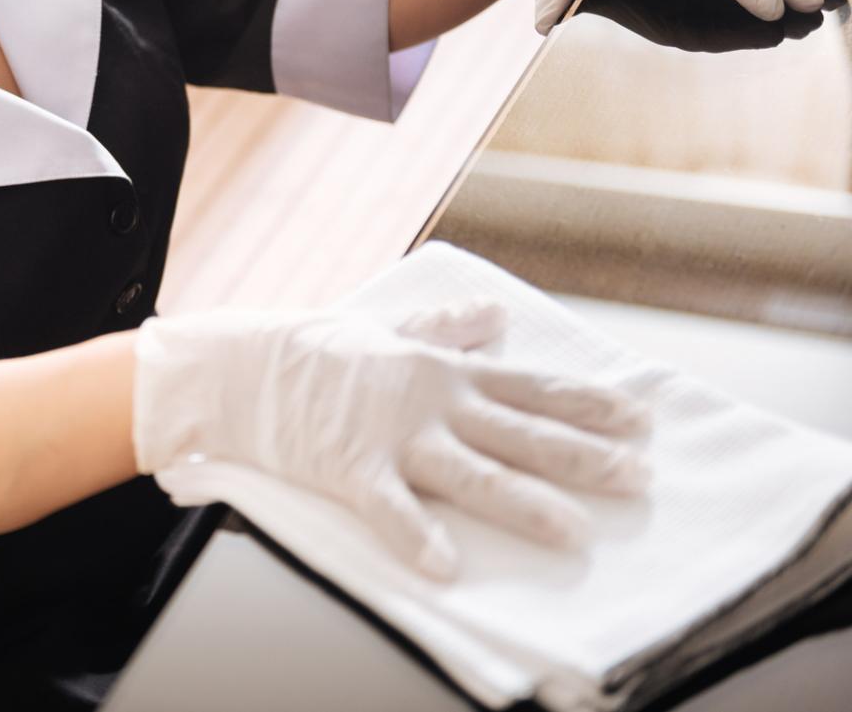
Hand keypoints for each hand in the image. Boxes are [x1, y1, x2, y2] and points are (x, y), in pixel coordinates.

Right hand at [132, 300, 650, 579]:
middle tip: (638, 478)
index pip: (529, 387)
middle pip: (519, 432)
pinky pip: (389, 508)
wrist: (240, 367)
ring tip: (573, 533)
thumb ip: (443, 326)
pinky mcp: (349, 468)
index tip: (641, 418)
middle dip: (583, 455)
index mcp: (441, 371)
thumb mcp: (386, 326)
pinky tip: (446, 566)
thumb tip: (493, 315)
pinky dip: (416, 537)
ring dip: (524, 503)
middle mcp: (429, 402)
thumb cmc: (312, 349)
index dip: (588, 403)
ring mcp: (391, 436)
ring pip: (471, 474)